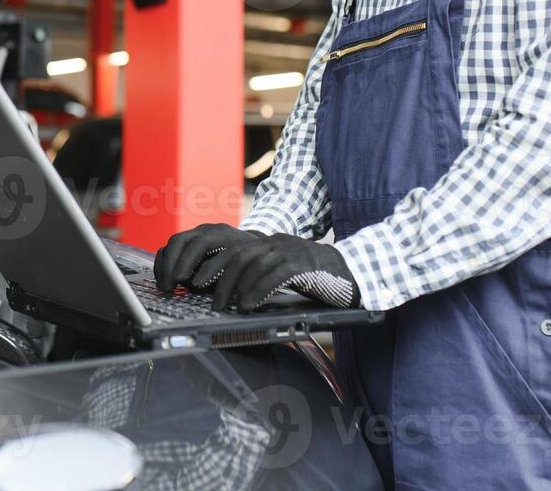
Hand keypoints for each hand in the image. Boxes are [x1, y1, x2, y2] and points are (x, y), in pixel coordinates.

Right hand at [153, 224, 261, 291]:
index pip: (200, 242)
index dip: (188, 260)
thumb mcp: (237, 269)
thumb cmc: (245, 263)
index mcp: (221, 233)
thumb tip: (197, 281)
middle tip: (169, 286)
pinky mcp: (187, 242)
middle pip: (180, 240)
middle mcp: (205, 230)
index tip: (181, 279)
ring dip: (165, 266)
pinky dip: (164, 265)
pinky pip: (169, 249)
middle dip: (171, 264)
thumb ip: (218, 273)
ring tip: (165, 287)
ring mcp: (194, 233)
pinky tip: (164, 281)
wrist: (249, 249)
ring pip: (172, 244)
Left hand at [191, 234, 357, 312]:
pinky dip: (258, 290)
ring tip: (224, 306)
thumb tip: (234, 294)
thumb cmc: (317, 277)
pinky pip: (275, 275)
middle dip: (217, 275)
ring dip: (235, 287)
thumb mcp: (285, 271)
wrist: (354, 271)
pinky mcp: (305, 265)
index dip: (212, 264)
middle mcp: (277, 243)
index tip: (196, 281)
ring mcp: (291, 252)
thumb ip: (263, 275)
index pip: (233, 248)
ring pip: (253, 263)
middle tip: (207, 297)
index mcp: (270, 243)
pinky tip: (249, 305)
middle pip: (238, 254)